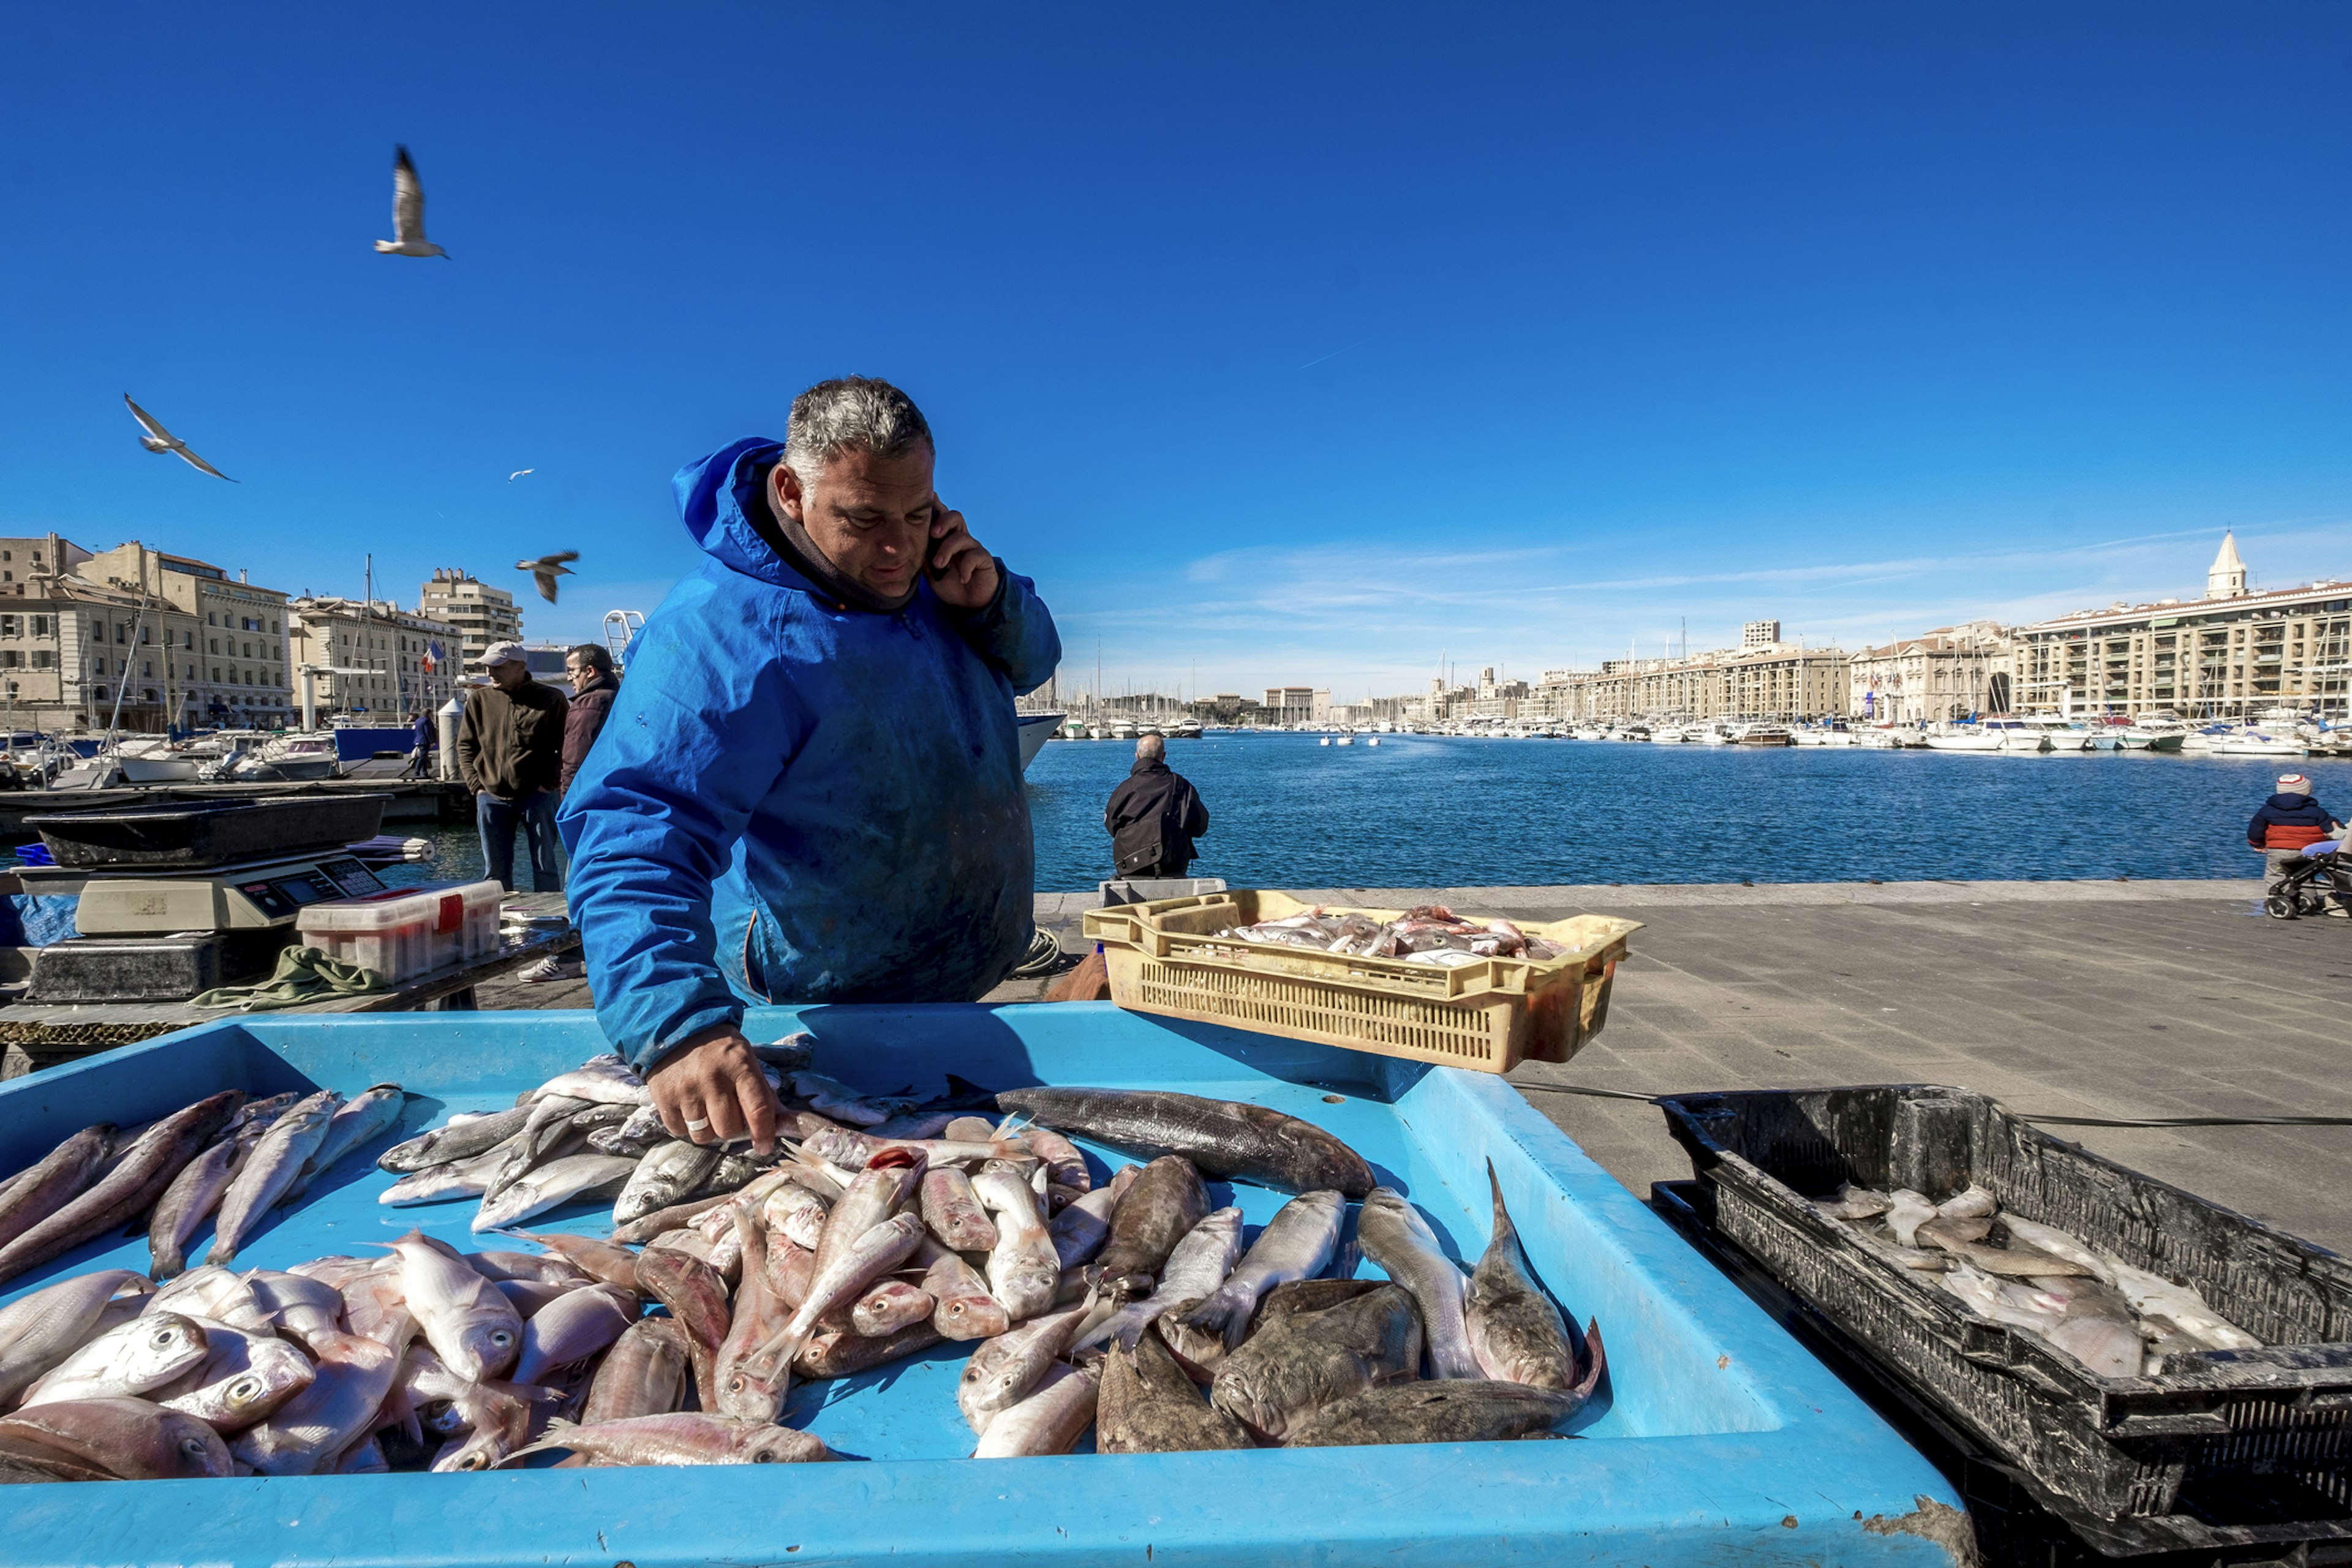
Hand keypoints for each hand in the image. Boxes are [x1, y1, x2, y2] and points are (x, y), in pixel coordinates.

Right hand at [647, 1027, 779, 1152]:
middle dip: (731, 1129)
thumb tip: (781, 1124)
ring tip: (707, 1111)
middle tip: (728, 1115)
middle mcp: (712, 1079)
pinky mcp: (663, 1098)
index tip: (764, 1146)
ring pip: (703, 1135)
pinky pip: (679, 1131)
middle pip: (728, 1129)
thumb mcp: (746, 1059)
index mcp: (740, 1066)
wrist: (677, 1028)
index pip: (757, 1109)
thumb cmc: (719, 1049)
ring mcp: (686, 1090)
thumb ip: (761, 1092)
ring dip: (708, 1130)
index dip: (763, 1133)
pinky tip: (688, 1108)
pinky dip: (686, 1127)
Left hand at [925, 499, 999, 609]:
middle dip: (943, 521)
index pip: (941, 516)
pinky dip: (965, 568)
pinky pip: (974, 555)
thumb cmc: (949, 583)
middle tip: (933, 534)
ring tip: (939, 565)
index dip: (936, 506)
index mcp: (946, 537)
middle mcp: (960, 538)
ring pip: (961, 537)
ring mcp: (973, 547)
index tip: (927, 499)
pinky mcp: (984, 559)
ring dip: (947, 550)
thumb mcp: (930, 571)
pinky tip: (962, 578)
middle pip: (955, 516)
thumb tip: (909, 545)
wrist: (969, 603)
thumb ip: (923, 557)